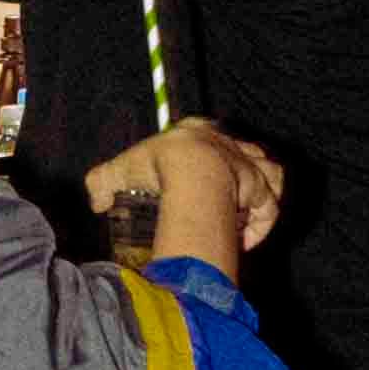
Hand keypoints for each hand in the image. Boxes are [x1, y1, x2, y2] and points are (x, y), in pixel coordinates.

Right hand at [88, 119, 278, 275]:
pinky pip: (269, 207)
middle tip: (216, 202)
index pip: (202, 134)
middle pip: (238, 154)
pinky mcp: (262, 188)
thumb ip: (102, 183)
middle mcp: (228, 143)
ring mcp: (249, 165)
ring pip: (267, 174)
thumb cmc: (157, 167)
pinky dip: (259, 223)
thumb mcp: (119, 170)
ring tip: (238, 216)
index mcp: (197, 129)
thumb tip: (99, 203)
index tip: (186, 176)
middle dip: (231, 176)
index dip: (196, 156)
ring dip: (256, 197)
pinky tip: (244, 240)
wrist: (189, 173)